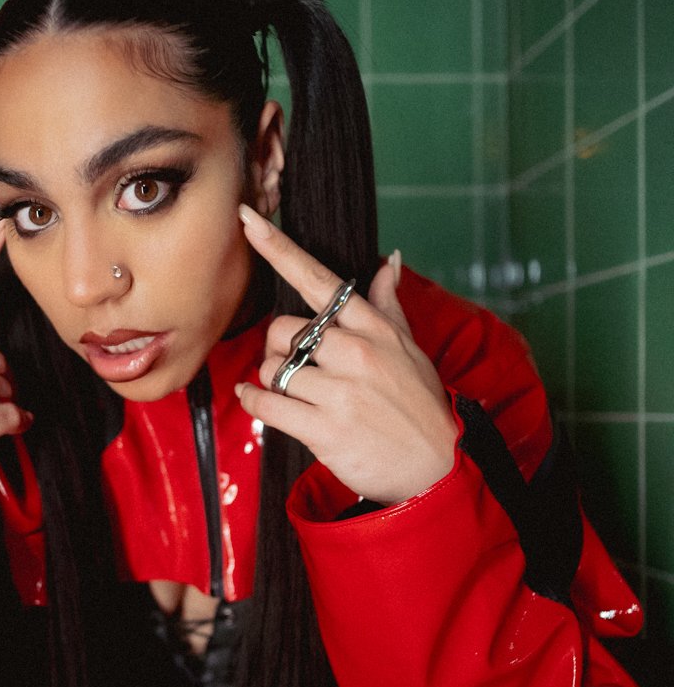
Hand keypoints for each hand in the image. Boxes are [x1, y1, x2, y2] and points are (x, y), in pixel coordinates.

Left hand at [236, 206, 456, 504]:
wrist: (437, 467)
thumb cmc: (419, 405)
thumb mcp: (411, 350)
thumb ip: (388, 306)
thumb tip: (388, 261)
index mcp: (373, 328)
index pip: (319, 278)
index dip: (278, 247)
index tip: (248, 220)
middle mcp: (355, 353)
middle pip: (281, 328)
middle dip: (277, 347)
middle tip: (294, 366)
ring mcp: (339, 391)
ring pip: (271, 367)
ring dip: (271, 380)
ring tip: (294, 392)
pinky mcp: (324, 429)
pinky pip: (267, 404)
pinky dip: (253, 401)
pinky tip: (255, 400)